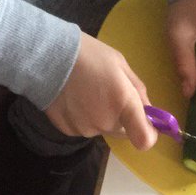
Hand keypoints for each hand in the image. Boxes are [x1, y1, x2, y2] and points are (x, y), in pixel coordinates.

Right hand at [44, 33, 157, 149]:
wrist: (46, 57)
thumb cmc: (88, 55)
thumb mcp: (120, 64)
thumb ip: (138, 91)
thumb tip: (149, 112)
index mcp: (123, 103)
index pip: (145, 139)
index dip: (149, 135)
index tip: (147, 125)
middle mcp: (106, 122)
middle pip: (124, 132)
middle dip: (123, 118)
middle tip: (108, 94)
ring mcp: (86, 129)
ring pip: (104, 129)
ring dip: (102, 117)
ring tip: (87, 93)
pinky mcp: (69, 131)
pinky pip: (85, 128)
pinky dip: (84, 118)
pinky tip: (74, 99)